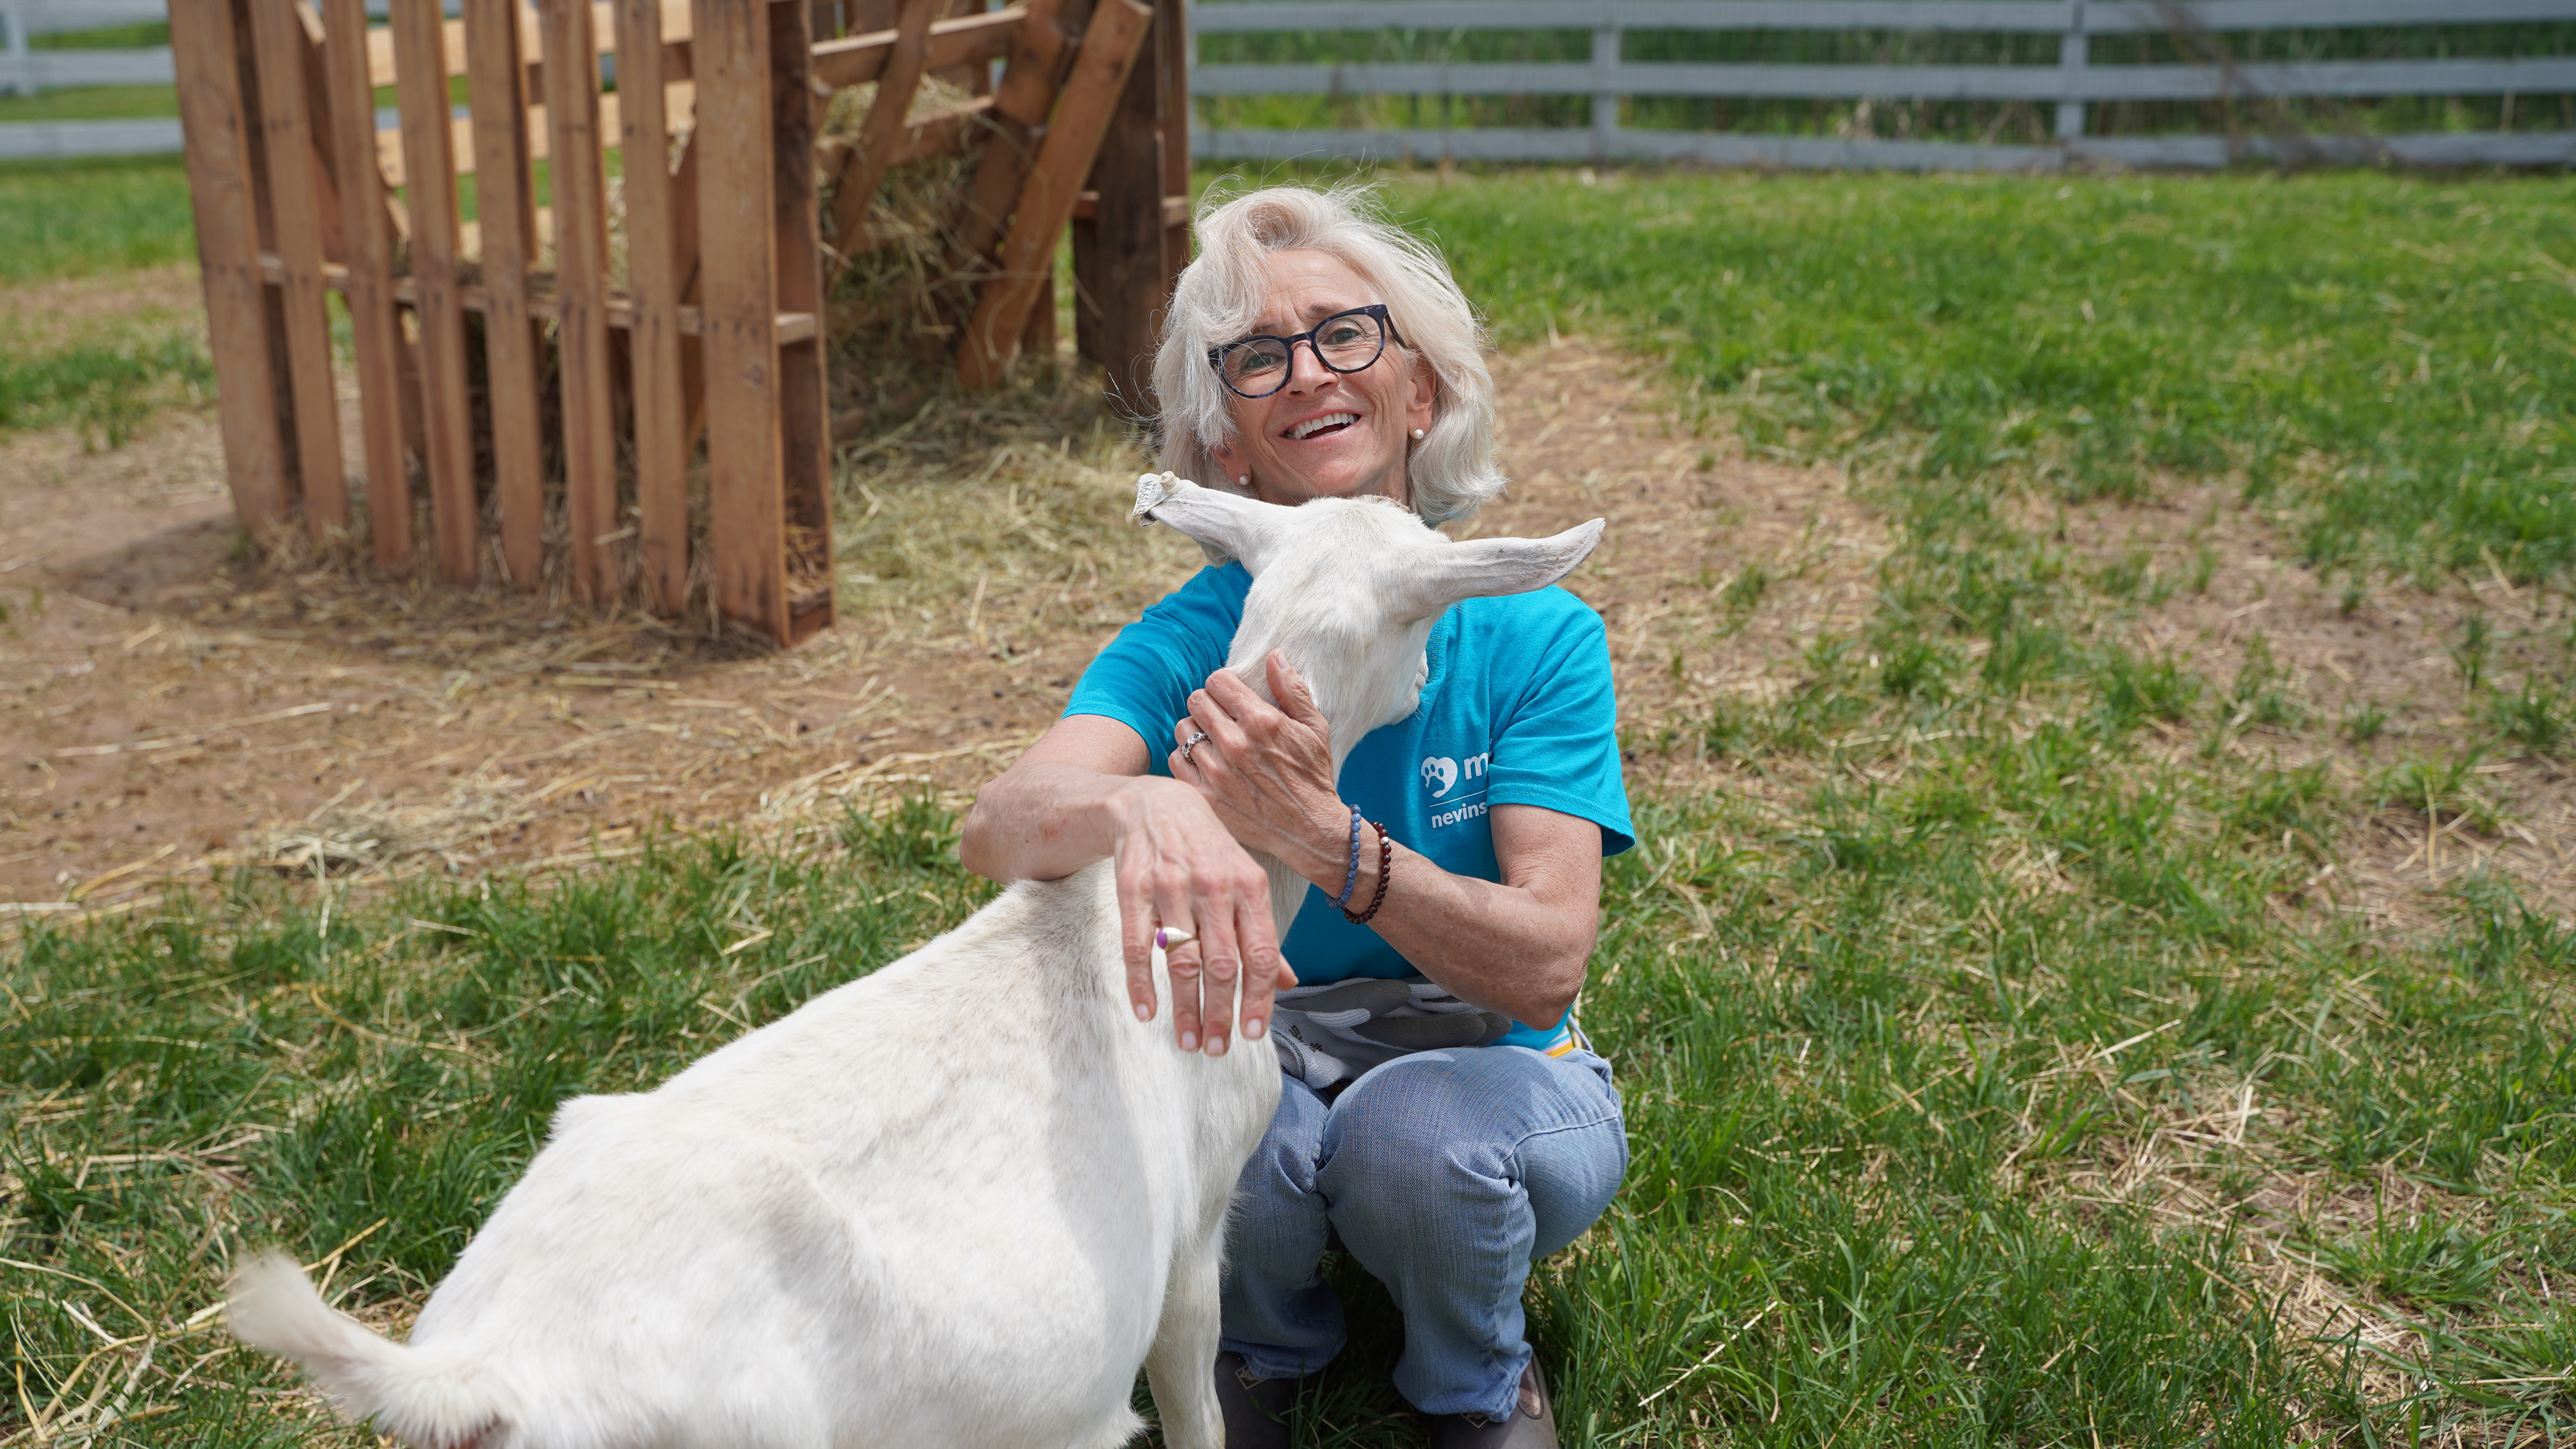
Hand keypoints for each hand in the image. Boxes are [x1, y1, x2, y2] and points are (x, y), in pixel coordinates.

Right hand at [1110, 776, 1296, 1057]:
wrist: (1155, 804)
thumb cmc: (1207, 851)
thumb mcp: (1244, 882)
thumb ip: (1262, 933)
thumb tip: (1288, 983)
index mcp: (1250, 886)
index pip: (1261, 952)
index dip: (1258, 997)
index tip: (1252, 1034)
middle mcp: (1214, 884)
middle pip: (1222, 963)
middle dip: (1221, 1012)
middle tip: (1217, 1049)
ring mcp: (1172, 884)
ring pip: (1181, 958)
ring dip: (1185, 1007)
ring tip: (1188, 1041)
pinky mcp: (1133, 886)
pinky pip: (1137, 944)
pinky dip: (1141, 982)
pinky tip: (1146, 1012)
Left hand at [1170, 652, 1344, 874]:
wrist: (1309, 830)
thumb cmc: (1313, 775)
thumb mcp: (1314, 727)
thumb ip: (1291, 689)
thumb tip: (1273, 655)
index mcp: (1262, 721)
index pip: (1217, 681)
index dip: (1223, 685)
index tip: (1230, 696)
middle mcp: (1236, 744)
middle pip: (1196, 701)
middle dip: (1208, 704)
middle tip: (1220, 717)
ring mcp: (1217, 772)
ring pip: (1183, 729)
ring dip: (1196, 730)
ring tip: (1212, 740)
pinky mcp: (1205, 796)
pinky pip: (1176, 760)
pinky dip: (1186, 758)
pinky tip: (1204, 762)